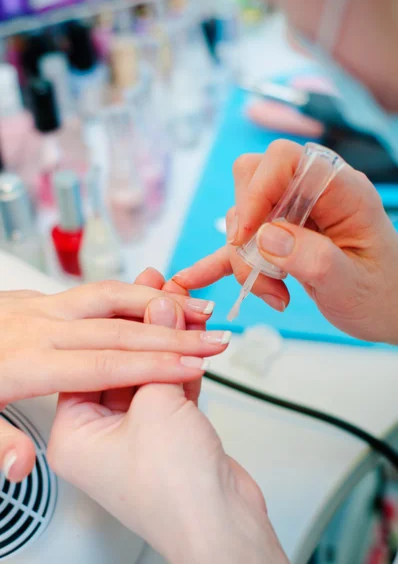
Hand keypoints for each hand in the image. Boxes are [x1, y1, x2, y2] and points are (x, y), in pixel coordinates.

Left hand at [0, 281, 228, 482]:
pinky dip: (183, 363)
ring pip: (147, 372)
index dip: (123, 323)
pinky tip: (194, 335)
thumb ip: (158, 354)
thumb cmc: (175, 493)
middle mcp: (97, 434)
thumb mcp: (157, 407)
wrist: (223, 529)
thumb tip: (159, 312)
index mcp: (74, 434)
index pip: (93, 361)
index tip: (144, 295)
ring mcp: (131, 434)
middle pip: (119, 362)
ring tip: (181, 302)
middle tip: (160, 290)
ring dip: (169, 339)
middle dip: (147, 324)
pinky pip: (167, 387)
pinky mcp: (163, 434)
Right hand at [173, 140, 397, 343]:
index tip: (247, 235)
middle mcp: (312, 194)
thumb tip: (264, 237)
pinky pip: (240, 245)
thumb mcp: (353, 284)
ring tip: (273, 294)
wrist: (390, 309)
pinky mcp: (278, 242)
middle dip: (245, 229)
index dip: (257, 189)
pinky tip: (193, 279)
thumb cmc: (383, 295)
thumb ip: (313, 259)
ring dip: (244, 259)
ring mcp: (292, 216)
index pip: (284, 159)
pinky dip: (218, 262)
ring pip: (242, 216)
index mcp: (340, 190)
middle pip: (252, 181)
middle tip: (262, 272)